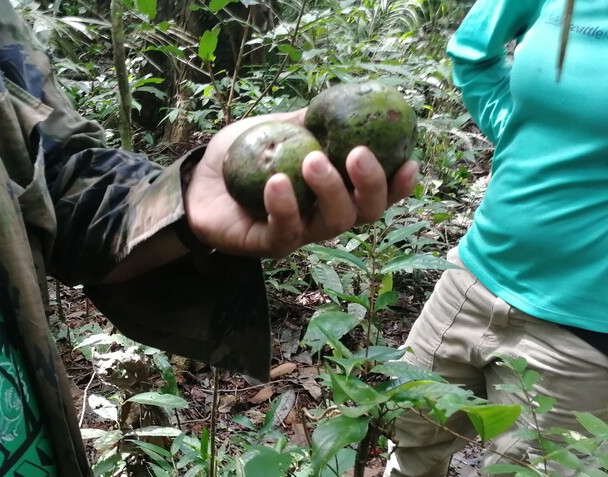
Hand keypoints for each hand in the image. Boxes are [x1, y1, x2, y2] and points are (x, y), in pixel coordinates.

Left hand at [184, 109, 417, 258]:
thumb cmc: (243, 155)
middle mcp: (323, 216)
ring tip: (311, 160)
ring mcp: (298, 234)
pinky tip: (276, 182)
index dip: (399, 185)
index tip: (409, 162)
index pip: (377, 194)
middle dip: (369, 185)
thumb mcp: (280, 128)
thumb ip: (311, 120)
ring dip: (329, 191)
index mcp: (335, 191)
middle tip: (357, 153)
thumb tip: (346, 100)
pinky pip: (284, 232)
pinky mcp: (268, 245)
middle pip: (364, 214)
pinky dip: (283, 207)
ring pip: (331, 225)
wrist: (198, 179)